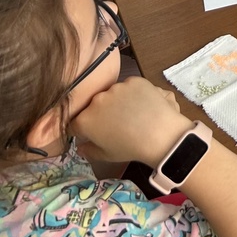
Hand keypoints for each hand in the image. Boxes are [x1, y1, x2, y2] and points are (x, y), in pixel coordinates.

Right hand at [70, 76, 192, 165]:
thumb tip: (80, 147)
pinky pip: (130, 86)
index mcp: (85, 120)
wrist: (160, 134)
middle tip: (117, 124)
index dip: (83, 129)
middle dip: (102, 113)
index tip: (93, 133)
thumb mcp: (106, 155)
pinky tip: (143, 104)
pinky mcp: (133, 80)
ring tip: (133, 114)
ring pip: (112, 94)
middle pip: (94, 106)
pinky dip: (134, 93)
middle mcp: (96, 100)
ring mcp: (115, 88)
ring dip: (118, 101)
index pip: (76, 122)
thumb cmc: (131, 148)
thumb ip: (89, 151)